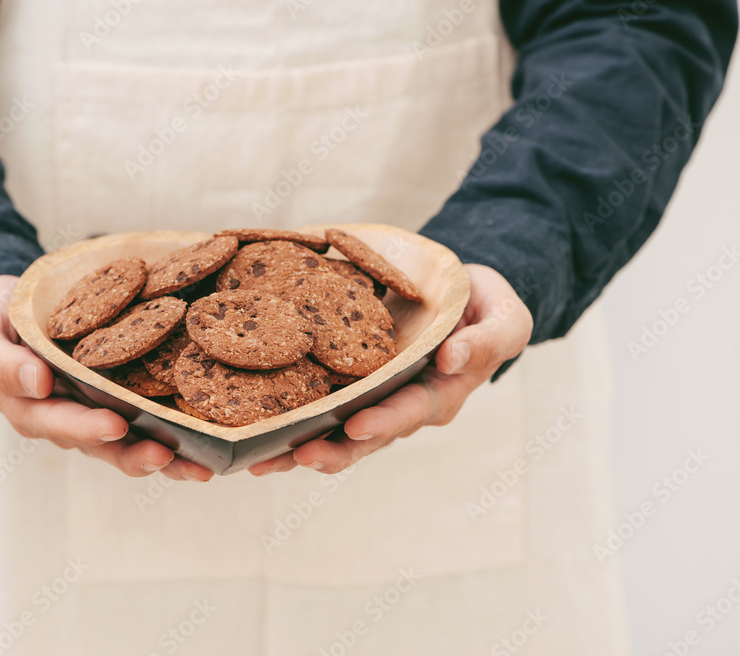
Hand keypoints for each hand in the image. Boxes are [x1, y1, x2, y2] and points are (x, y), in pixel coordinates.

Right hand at [0, 275, 213, 481]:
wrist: (12, 308)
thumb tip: (37, 383)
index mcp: (30, 408)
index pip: (58, 422)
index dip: (86, 427)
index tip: (115, 426)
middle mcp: (66, 419)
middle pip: (102, 445)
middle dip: (135, 454)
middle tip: (166, 455)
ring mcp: (94, 413)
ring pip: (130, 444)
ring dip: (165, 458)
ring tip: (200, 466)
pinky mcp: (120, 400)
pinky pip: (148, 421)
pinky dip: (177, 433)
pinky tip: (210, 442)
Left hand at [248, 264, 532, 475]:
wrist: (459, 297)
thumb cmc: (484, 307)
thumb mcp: (504, 316)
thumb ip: (489, 338)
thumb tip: (454, 357)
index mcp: (440, 394)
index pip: (410, 412)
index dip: (384, 422)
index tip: (356, 427)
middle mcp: (402, 407)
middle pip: (366, 438)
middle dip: (333, 451)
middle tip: (297, 456)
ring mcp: (373, 401)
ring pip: (336, 434)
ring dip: (300, 449)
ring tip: (261, 460)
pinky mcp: (349, 388)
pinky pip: (319, 409)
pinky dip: (289, 422)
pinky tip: (254, 430)